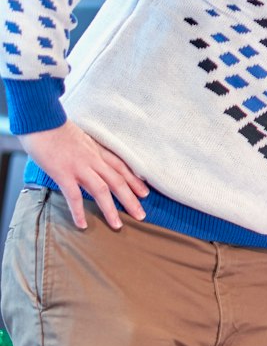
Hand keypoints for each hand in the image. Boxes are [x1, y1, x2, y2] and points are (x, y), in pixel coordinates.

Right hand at [19, 121, 148, 229]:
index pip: (122, 167)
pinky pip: (74, 195)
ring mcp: (80, 166)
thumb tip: (90, 158)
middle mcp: (93, 159)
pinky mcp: (63, 173)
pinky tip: (83, 225)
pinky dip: (79, 211)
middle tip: (142, 216)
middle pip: (118, 181)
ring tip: (118, 226)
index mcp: (98, 150)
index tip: (145, 193)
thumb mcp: (81, 137)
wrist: (41, 119)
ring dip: (110, 209)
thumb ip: (88, 149)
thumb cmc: (56, 128)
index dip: (135, 181)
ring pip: (102, 190)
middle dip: (131, 200)